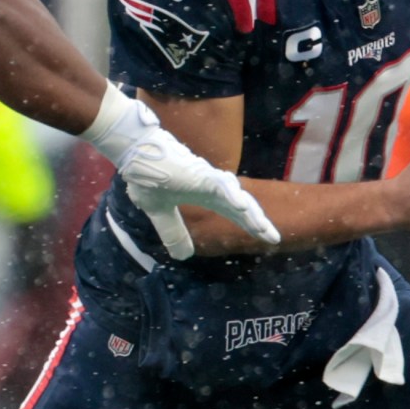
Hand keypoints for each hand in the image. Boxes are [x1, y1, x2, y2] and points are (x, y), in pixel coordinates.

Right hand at [117, 123, 280, 258]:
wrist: (134, 152)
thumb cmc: (148, 176)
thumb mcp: (159, 213)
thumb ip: (172, 232)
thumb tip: (183, 256)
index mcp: (205, 196)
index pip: (234, 213)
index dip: (249, 225)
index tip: (267, 239)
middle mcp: (212, 187)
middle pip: (241, 207)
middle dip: (258, 222)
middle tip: (274, 238)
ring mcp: (207, 179)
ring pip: (235, 196)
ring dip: (249, 212)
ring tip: (263, 227)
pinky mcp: (198, 172)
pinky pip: (218, 184)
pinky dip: (230, 194)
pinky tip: (241, 205)